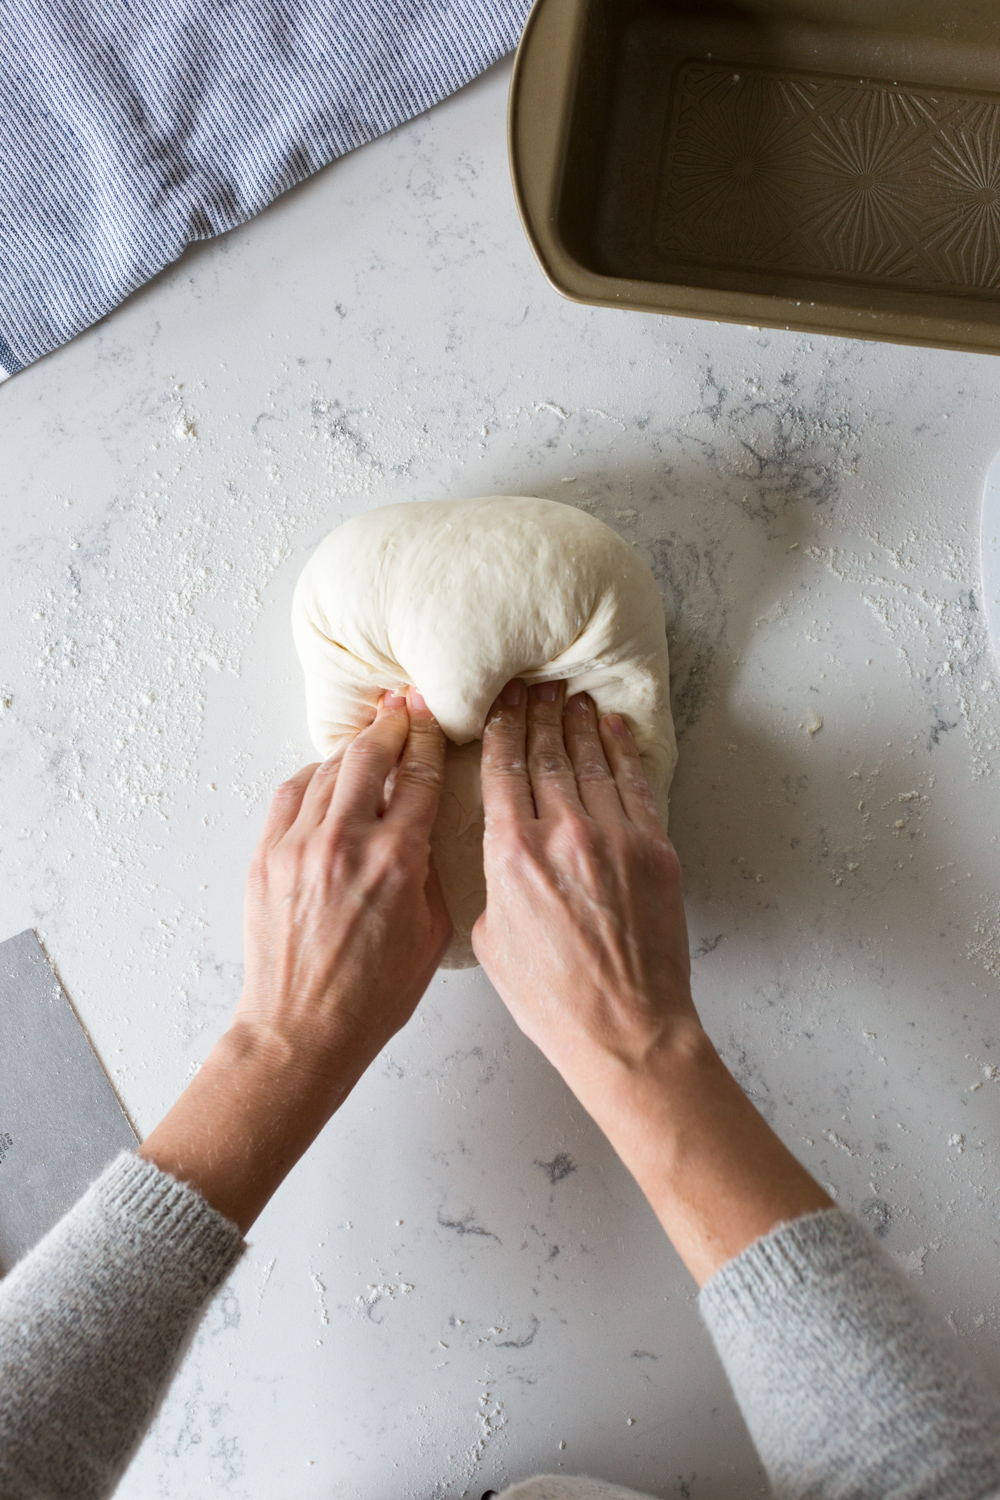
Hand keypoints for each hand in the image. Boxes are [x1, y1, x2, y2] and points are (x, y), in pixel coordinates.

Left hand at [140, 689, 450, 1231]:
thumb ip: (432, 870)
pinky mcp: (266, 856)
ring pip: (327, 768)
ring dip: (353, 750)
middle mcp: (347, 843)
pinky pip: (291, 794)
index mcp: (398, 861)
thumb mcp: (433, 933)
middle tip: (404, 707)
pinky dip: (313, 778)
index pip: (419, 775)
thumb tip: (425, 827)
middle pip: (370, 754)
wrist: (302, 1029)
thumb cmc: (373, 995)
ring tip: (370, 741)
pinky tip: (328, 779)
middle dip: (391, 724)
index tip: (436, 719)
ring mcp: (300, 846)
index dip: (430, 738)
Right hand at [473, 680, 829, 1284]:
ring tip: (567, 694)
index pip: (503, 771)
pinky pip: (634, 784)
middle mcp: (563, 834)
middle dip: (537, 714)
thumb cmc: (554, 999)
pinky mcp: (655, 849)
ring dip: (577, 723)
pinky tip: (611, 728)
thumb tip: (502, 854)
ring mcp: (614, 837)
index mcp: (512, 855)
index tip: (498, 705)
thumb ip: (492, 883)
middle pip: (547, 755)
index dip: (500, 731)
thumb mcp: (493, 940)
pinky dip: (621, 751)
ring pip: (591, 761)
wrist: (626, 1028)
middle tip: (532, 684)